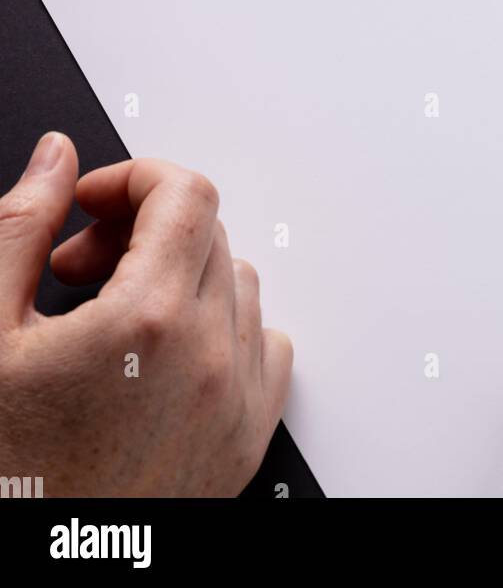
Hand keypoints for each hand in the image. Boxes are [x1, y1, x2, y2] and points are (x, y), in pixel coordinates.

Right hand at [0, 133, 291, 496]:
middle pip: (207, 234)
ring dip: (180, 278)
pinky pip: (268, 347)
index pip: (186, 193)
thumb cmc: (6, 474)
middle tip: (77, 269)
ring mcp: (235, 405)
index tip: (90, 204)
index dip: (131, 180)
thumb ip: (22, 228)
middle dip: (139, 231)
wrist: (27, 565)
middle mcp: (207, 360)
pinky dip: (223, 333)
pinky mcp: (245, 444)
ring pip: (238, 285)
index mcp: (147, 322)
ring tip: (112, 315)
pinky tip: (163, 354)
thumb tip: (57, 163)